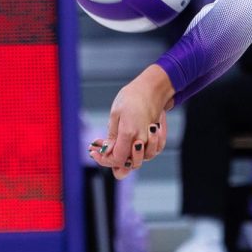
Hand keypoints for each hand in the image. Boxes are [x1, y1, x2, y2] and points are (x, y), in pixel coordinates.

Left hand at [89, 65, 174, 179]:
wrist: (151, 88)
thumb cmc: (131, 98)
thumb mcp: (115, 114)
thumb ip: (112, 136)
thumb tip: (107, 152)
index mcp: (129, 133)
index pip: (118, 158)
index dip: (105, 160)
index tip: (94, 152)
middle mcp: (142, 139)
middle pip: (130, 163)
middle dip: (114, 160)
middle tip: (102, 148)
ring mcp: (151, 139)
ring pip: (141, 160)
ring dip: (128, 156)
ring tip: (114, 142)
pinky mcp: (158, 137)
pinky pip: (151, 152)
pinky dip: (142, 152)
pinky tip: (130, 143)